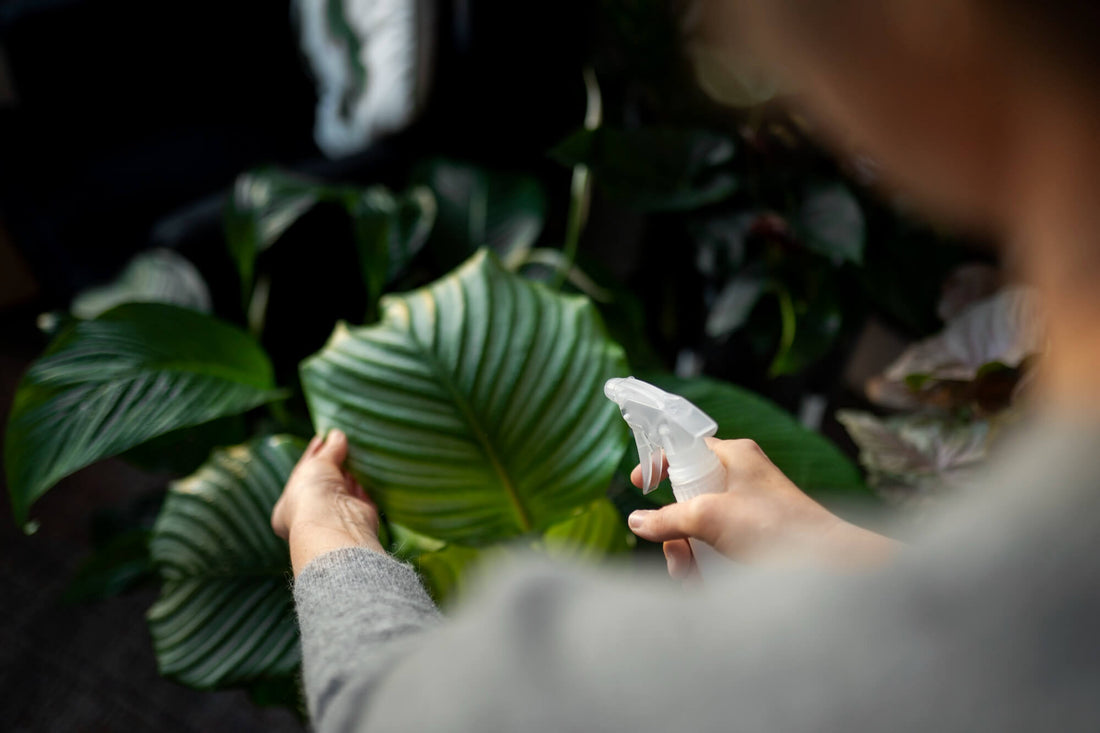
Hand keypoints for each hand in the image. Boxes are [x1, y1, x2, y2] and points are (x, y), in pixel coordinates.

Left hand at [272, 429, 384, 575]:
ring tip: (358, 448)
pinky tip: (370, 463)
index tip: (323, 438)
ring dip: (351, 470)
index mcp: (289, 505)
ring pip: (345, 488)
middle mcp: (312, 513)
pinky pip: (364, 495)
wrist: (333, 524)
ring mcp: (336, 517)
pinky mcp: (360, 517)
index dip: (312, 454)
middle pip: (324, 481)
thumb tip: (337, 434)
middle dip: (334, 461)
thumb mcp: (315, 464)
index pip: (302, 475)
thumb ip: (328, 449)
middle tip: (343, 440)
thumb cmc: (311, 495)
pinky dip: (367, 481)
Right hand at [627, 438, 895, 578]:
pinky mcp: (753, 541)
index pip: (686, 447)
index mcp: (735, 457)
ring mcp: (747, 512)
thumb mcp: (711, 517)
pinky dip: (704, 565)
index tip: (640, 483)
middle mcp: (740, 480)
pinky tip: (701, 584)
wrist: (829, 566)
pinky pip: (715, 548)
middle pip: (687, 496)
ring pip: (698, 528)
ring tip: (689, 574)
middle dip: (673, 529)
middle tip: (675, 548)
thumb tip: (635, 520)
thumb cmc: (777, 529)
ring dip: (685, 553)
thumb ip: (668, 517)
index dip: (660, 462)